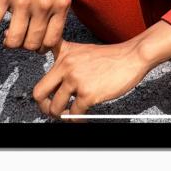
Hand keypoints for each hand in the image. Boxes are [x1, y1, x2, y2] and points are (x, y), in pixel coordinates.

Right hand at [0, 0, 69, 53]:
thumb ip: (59, 12)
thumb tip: (51, 38)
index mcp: (60, 6)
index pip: (51, 42)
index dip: (41, 48)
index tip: (34, 44)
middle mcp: (43, 7)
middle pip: (31, 44)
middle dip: (24, 46)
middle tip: (19, 38)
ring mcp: (23, 1)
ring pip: (13, 39)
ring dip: (8, 43)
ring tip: (6, 37)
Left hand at [32, 39, 151, 120]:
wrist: (132, 56)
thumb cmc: (111, 56)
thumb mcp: (83, 49)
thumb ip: (67, 59)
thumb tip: (57, 83)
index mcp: (64, 54)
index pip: (41, 69)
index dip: (40, 84)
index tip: (44, 96)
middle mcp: (66, 66)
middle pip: (39, 93)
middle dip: (44, 106)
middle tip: (52, 110)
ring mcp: (76, 80)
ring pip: (55, 108)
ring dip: (61, 116)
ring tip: (69, 115)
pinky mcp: (87, 94)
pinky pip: (74, 115)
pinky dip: (77, 120)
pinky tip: (82, 118)